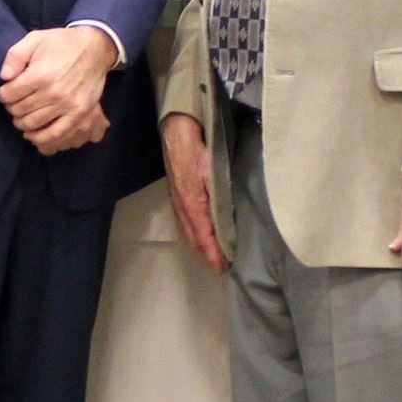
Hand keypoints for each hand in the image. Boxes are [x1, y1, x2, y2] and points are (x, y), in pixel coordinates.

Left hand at [0, 27, 116, 153]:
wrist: (94, 48)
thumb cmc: (62, 43)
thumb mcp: (35, 38)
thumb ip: (15, 56)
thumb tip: (4, 77)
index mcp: (39, 75)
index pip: (9, 94)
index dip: (2, 94)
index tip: (4, 93)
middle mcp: (52, 93)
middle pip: (19, 110)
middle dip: (11, 108)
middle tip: (13, 104)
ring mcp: (67, 105)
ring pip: (33, 123)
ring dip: (22, 123)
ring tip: (21, 117)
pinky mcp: (78, 113)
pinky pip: (56, 133)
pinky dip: (40, 138)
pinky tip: (32, 134)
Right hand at [159, 113, 226, 273]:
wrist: (176, 132)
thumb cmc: (198, 149)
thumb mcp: (213, 171)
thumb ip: (218, 195)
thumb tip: (225, 219)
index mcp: (192, 203)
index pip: (203, 236)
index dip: (212, 253)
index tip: (222, 267)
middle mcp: (182, 207)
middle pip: (193, 239)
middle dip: (206, 255)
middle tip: (220, 268)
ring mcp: (177, 202)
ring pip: (187, 233)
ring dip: (199, 248)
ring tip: (211, 258)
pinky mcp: (176, 196)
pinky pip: (184, 223)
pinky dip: (192, 236)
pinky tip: (199, 238)